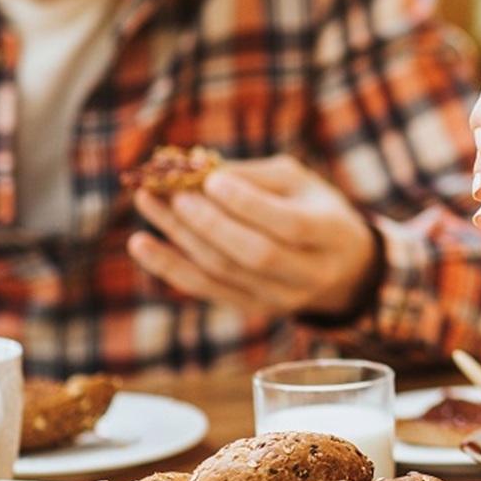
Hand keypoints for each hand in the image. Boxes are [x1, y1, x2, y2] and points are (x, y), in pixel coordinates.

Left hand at [129, 155, 378, 317]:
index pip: (291, 225)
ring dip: (180, 238)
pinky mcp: (252, 308)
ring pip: (225, 272)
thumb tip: (197, 172)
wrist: (340, 267)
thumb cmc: (312, 208)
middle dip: (210, 224)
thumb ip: (254, 176)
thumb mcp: (299, 182)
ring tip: (148, 203)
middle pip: (257, 255)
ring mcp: (280, 298)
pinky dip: (169, 267)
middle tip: (174, 196)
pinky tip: (140, 244)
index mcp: (332, 234)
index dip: (249, 204)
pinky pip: (206, 289)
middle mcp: (310, 273)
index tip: (211, 180)